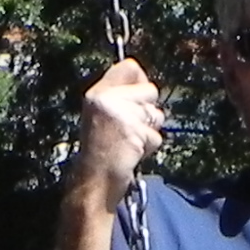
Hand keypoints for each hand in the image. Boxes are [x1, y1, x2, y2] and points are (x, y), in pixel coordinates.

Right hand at [71, 56, 166, 203]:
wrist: (94, 182)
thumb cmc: (101, 153)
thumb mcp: (102, 117)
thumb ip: (120, 98)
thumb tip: (145, 82)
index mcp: (97, 93)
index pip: (130, 66)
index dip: (141, 82)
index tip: (139, 99)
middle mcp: (106, 99)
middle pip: (150, 89)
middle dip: (148, 111)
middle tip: (130, 129)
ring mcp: (119, 114)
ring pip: (156, 114)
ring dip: (149, 131)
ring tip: (130, 143)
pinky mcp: (132, 131)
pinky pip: (156, 135)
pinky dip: (149, 147)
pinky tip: (132, 154)